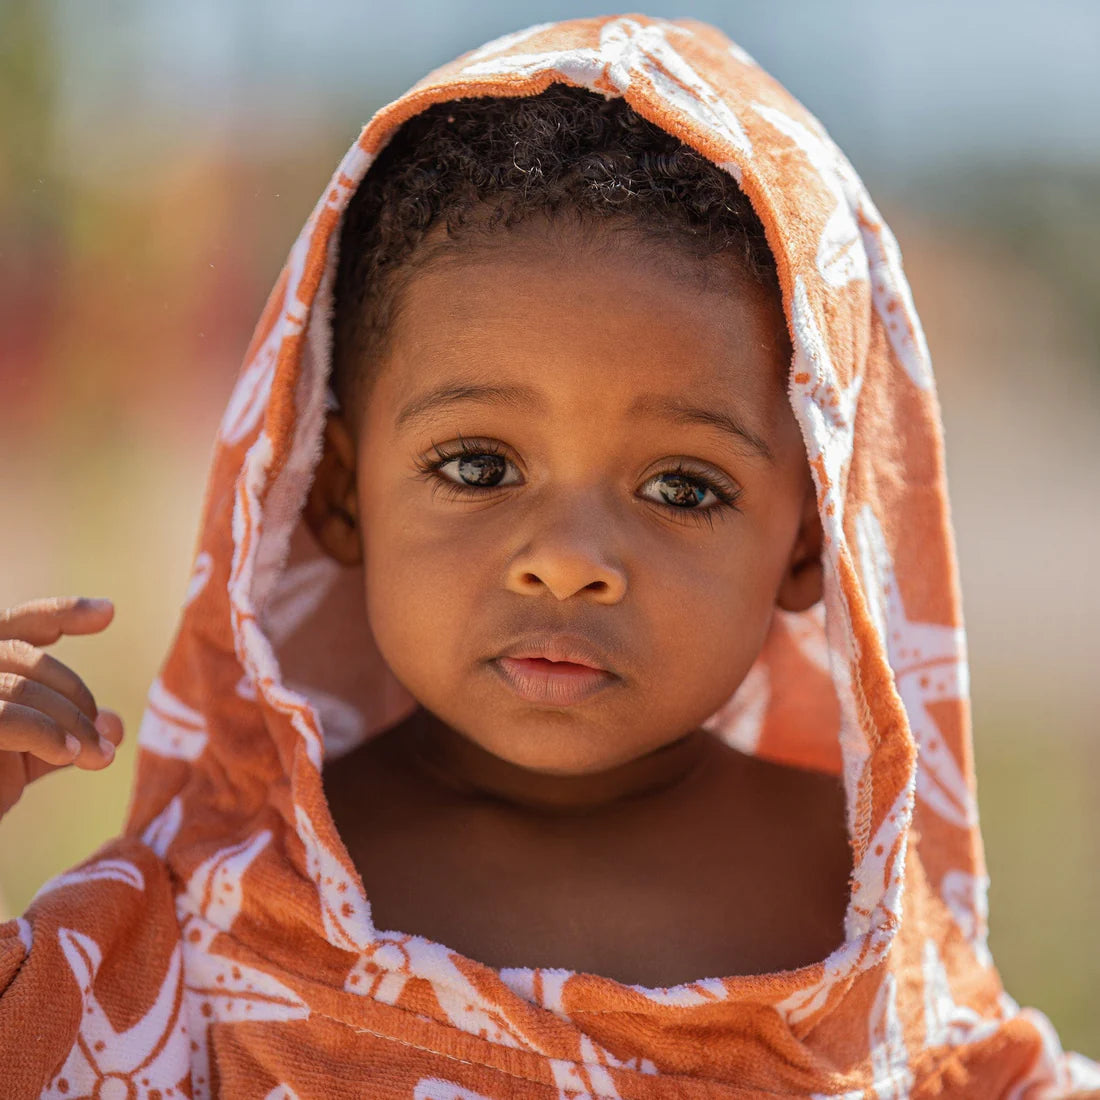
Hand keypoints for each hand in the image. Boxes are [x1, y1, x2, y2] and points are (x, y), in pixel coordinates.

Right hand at [0, 596, 124, 818]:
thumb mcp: (22, 759)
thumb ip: (64, 734)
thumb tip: (114, 725)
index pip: (12, 626)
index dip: (58, 613)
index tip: (108, 612)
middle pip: (20, 656)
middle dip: (74, 695)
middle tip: (105, 740)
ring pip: (17, 686)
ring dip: (69, 722)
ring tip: (97, 757)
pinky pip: (4, 717)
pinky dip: (44, 734)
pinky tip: (68, 755)